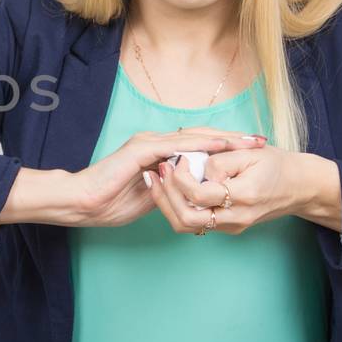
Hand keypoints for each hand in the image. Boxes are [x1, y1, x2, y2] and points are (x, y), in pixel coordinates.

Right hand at [0, 127, 265, 226]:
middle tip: (260, 141)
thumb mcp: (150, 199)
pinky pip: (177, 144)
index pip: (197, 148)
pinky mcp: (142, 149)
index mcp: (156, 154)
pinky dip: (202, 143)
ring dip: (224, 139)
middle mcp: (155, 144)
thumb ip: (170, 192)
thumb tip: (190, 196)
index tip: (250, 154)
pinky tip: (222, 145)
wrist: (81, 202)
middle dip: (232, 139)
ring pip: (194, 137)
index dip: (224, 150)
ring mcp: (148, 144)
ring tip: (249, 142)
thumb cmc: (108, 203)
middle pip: (201, 137)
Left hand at [149, 144, 318, 235]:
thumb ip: (220, 158)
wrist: (299, 187)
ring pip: (185, 225)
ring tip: (159, 179)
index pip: (197, 195)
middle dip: (165, 193)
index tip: (178, 158)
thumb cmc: (275, 164)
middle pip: (186, 218)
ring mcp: (231, 226)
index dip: (180, 176)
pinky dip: (177, 206)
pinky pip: (194, 223)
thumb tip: (192, 166)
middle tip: (160, 170)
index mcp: (244, 195)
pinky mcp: (227, 228)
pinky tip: (170, 187)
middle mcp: (236, 217)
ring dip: (166, 203)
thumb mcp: (250, 151)